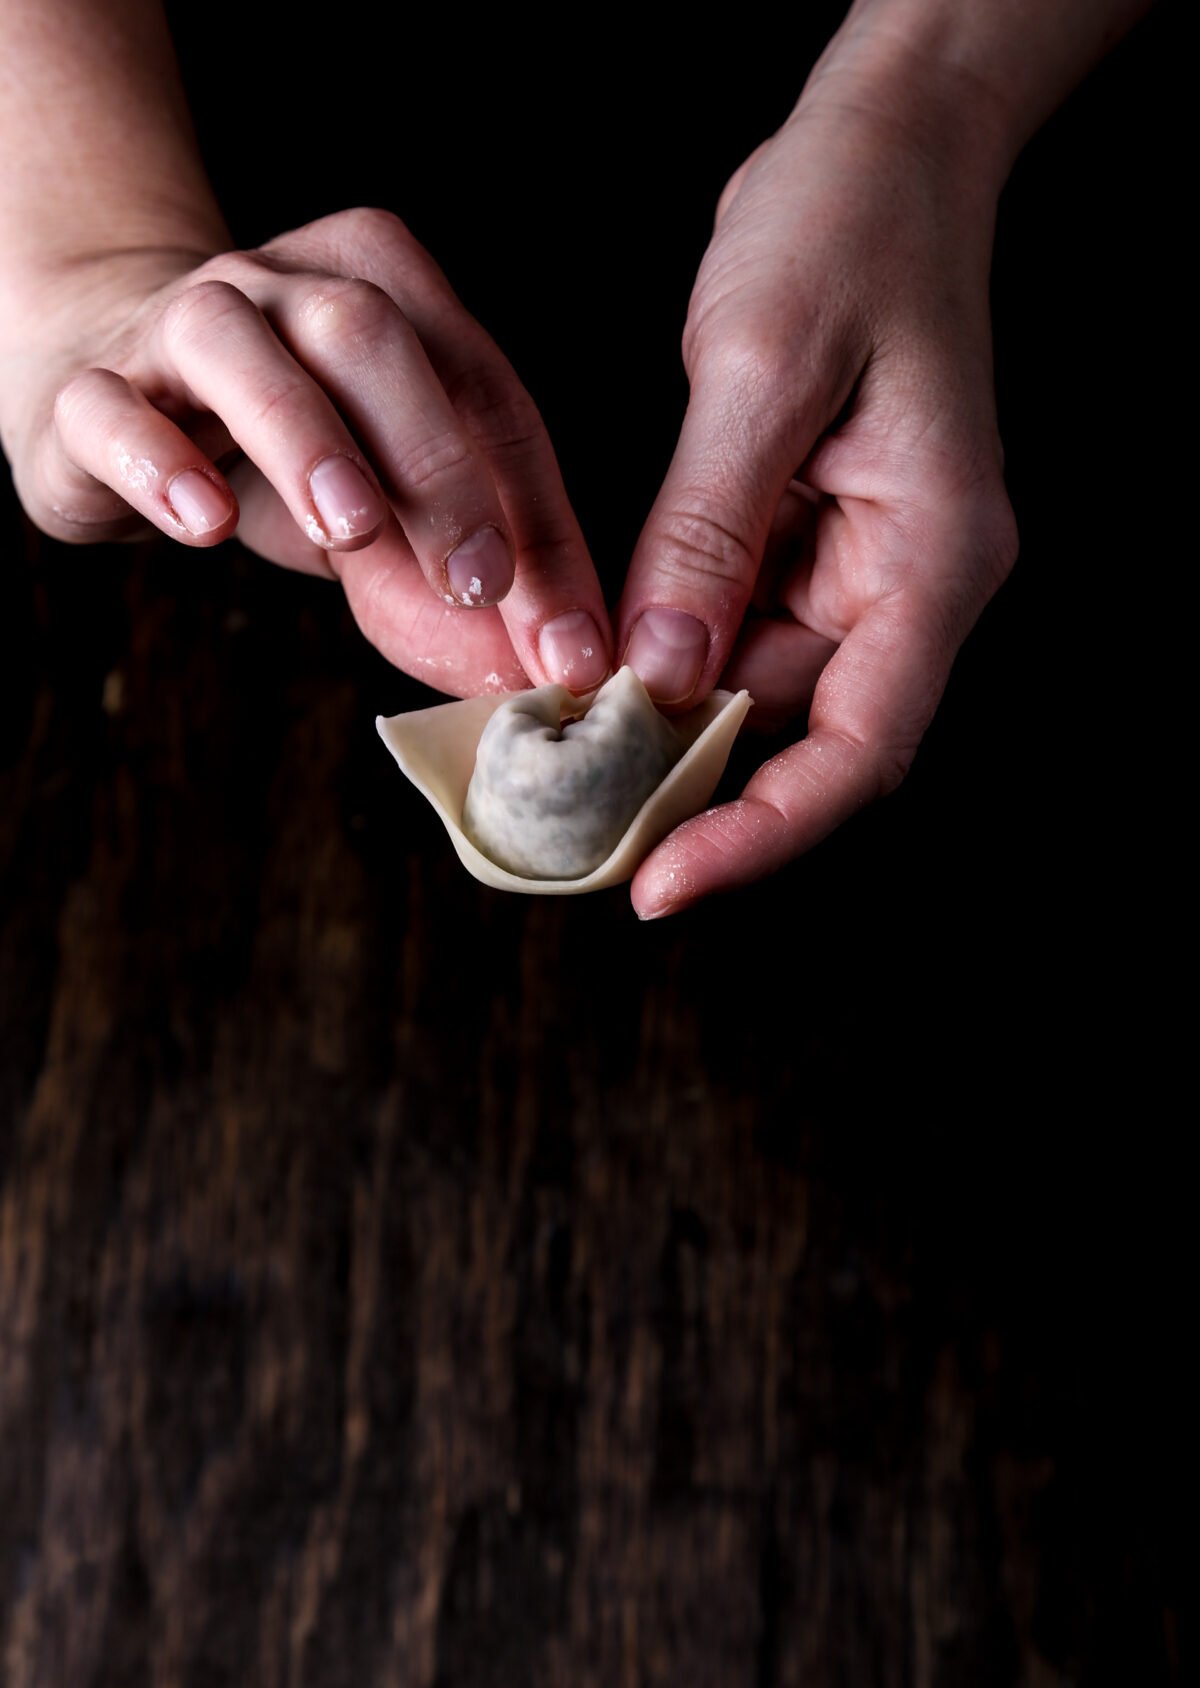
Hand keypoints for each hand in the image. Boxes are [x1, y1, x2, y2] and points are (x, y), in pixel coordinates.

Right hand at [2, 208, 609, 697]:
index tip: (569, 637)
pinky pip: (115, 410)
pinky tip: (208, 521)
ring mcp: (180, 324)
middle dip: (439, 466)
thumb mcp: (385, 516)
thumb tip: (536, 667)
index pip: (484, 394)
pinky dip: (162, 461)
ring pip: (243, 351)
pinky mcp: (89, 391)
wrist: (112, 406)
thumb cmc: (283, 459)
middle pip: (372, 340)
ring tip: (353, 531)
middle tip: (481, 581)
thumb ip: (452, 579)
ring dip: (309, 441)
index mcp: (387, 291)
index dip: (537, 519)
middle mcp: (285, 285)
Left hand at [618, 62, 1018, 915]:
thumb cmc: (844, 227)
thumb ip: (708, 531)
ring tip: (562, 752)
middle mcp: (911, 580)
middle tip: (575, 826)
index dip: (764, 831)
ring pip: (762, 691)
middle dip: (694, 787)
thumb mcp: (760, 370)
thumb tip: (658, 675)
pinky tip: (597, 669)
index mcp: (937, 555)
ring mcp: (863, 565)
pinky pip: (738, 628)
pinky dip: (669, 657)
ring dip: (669, 725)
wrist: (881, 147)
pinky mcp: (813, 539)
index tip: (661, 881)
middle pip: (807, 736)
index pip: (862, 745)